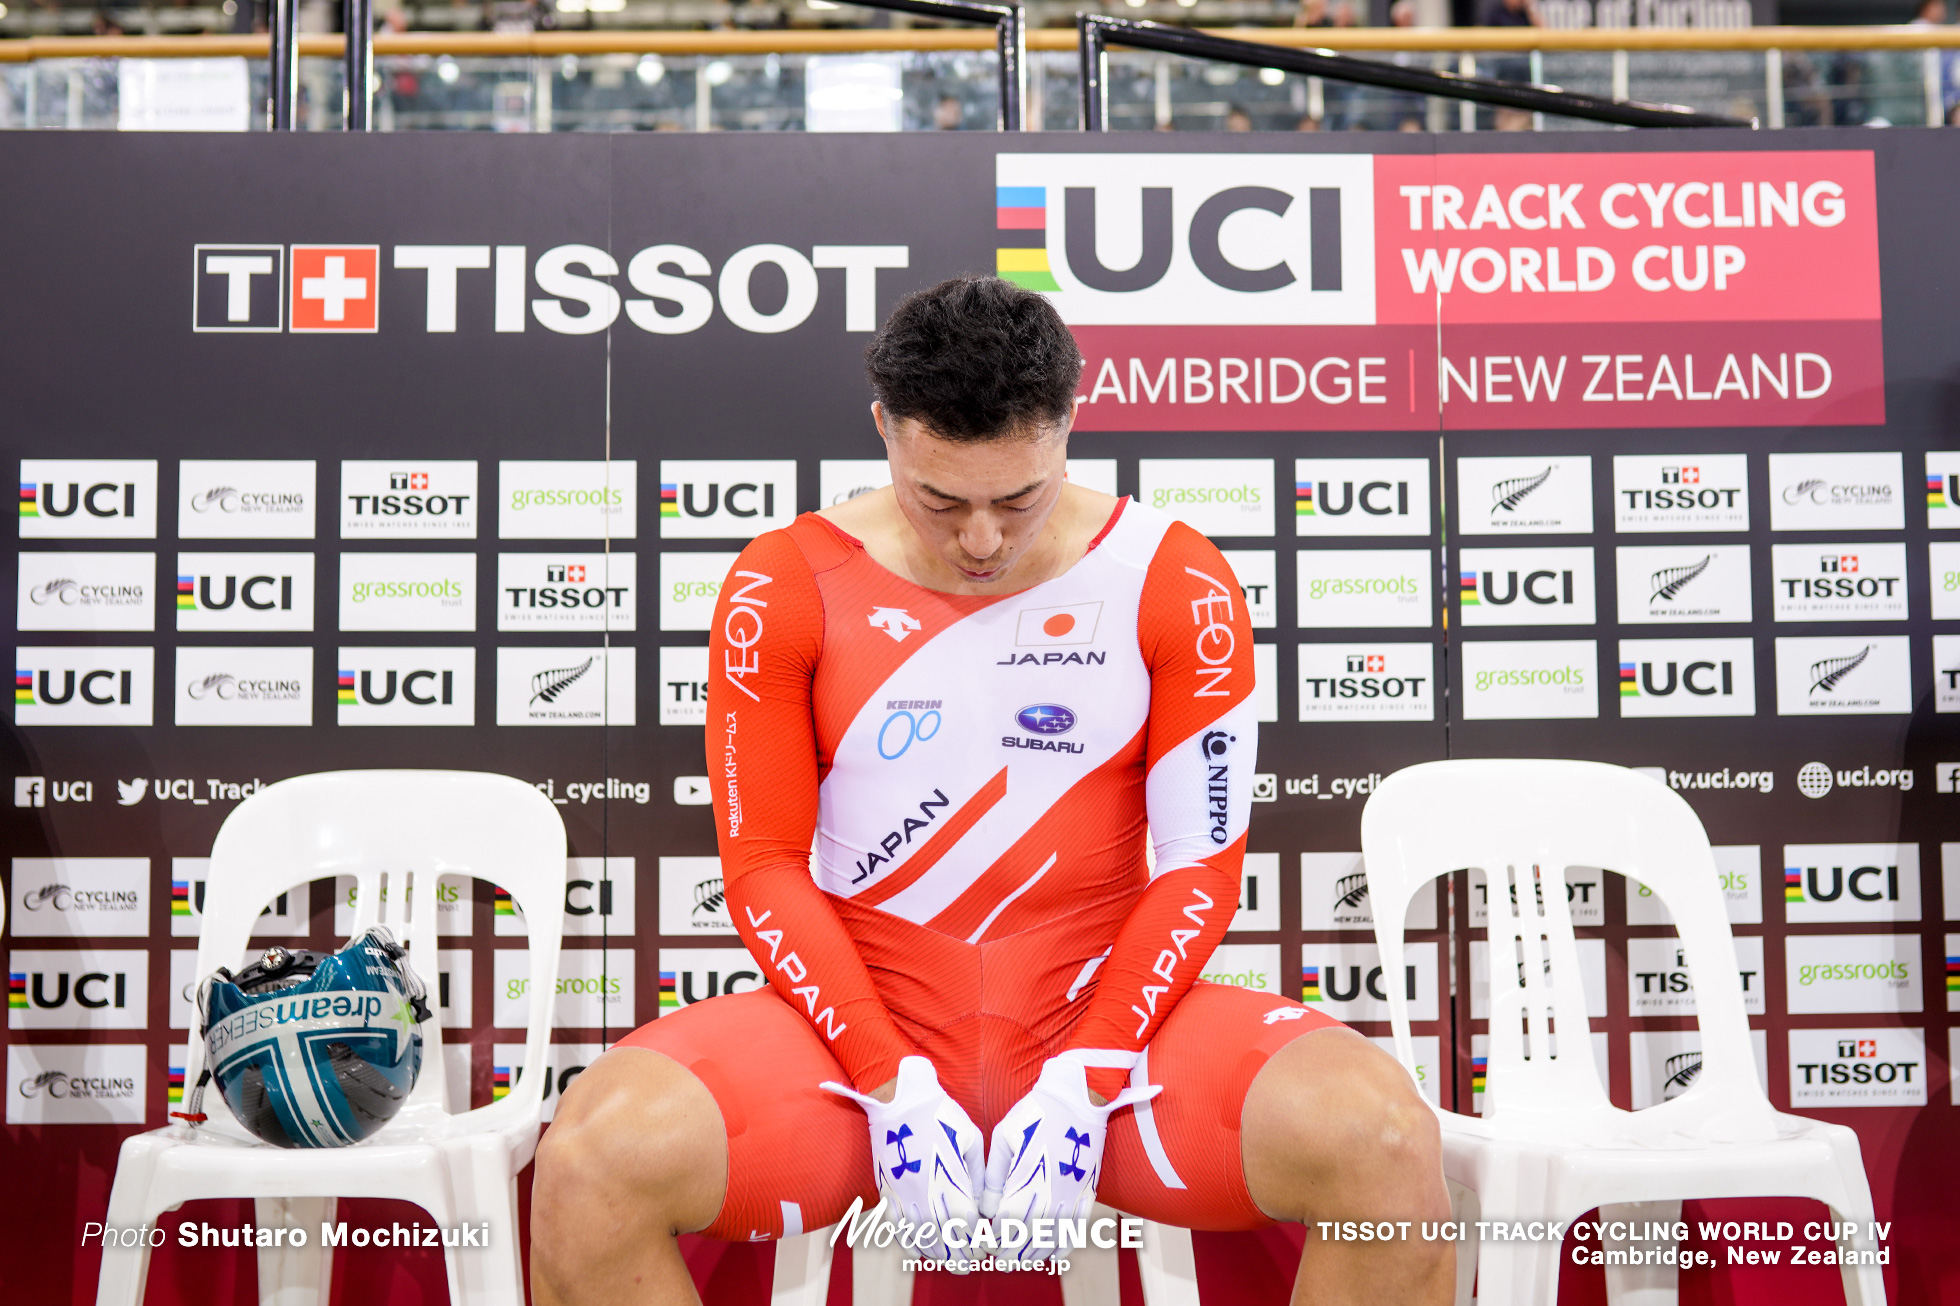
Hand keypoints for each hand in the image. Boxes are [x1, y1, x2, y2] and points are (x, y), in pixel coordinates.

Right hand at [822, 1056, 983, 1263]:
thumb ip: (978, 1174)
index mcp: (949, 1181)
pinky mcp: (887, 1191)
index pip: (965, 1226)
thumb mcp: (970, 1138)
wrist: (900, 1099)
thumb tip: (983, 1202)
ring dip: (935, 1254)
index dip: (976, 1241)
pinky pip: (896, 1228)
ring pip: (919, 1239)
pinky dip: (909, 1243)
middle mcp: (925, 1194)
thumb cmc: (941, 1114)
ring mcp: (903, 1195)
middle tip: (968, 1263)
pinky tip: (919, 1250)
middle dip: (958, 1256)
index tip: (984, 1247)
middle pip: (943, 1240)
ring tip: (948, 1260)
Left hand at [980, 1056, 1158, 1261]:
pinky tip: (1053, 1254)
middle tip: (1000, 1258)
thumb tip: (987, 1208)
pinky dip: (1064, 1244)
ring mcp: (1072, 1194)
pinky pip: (1077, 1227)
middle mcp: (1052, 1191)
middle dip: (1012, 1252)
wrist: (1078, 1098)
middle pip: (1030, 1236)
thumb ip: (995, 1175)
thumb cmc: (1035, 1113)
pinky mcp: (1087, 1191)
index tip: (986, 1244)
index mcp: (1028, 1178)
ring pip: (1054, 1237)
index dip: (996, 1239)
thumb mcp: (1005, 1137)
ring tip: (1021, 1260)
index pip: (1009, 1223)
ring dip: (1036, 1254)